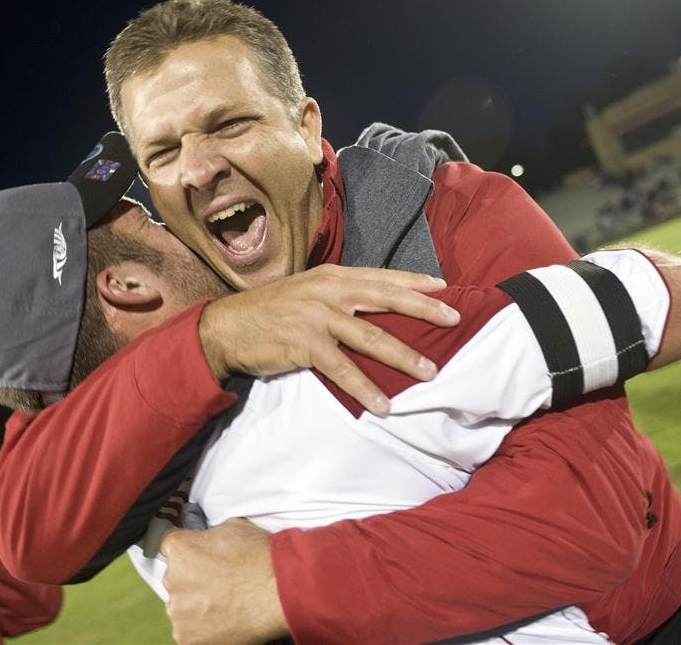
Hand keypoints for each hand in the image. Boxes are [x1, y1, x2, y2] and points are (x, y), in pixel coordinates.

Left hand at [161, 518, 285, 644]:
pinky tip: (225, 619)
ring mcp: (178, 612)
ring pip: (181, 606)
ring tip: (226, 602)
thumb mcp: (233, 527)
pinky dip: (204, 627)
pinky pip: (189, 631)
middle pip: (175, 578)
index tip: (198, 556)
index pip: (168, 546)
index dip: (187, 550)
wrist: (280, 591)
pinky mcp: (186, 638)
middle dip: (193, 579)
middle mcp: (172, 579)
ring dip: (197, 605)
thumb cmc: (261, 557)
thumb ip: (209, 535)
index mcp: (180, 549)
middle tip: (220, 581)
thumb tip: (206, 540)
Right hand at [199, 264, 459, 414]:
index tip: (444, 288)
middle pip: (386, 299)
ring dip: (403, 356)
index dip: (414, 282)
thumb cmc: (270, 312)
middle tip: (453, 321)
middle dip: (423, 310)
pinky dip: (364, 388)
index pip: (382, 277)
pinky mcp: (305, 344)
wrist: (226, 327)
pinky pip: (342, 369)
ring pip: (371, 337)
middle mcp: (328, 292)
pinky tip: (383, 404)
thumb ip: (339, 296)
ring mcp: (317, 317)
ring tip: (429, 372)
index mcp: (332, 276)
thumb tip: (375, 310)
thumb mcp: (307, 292)